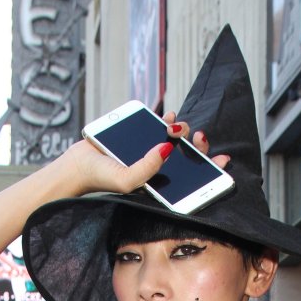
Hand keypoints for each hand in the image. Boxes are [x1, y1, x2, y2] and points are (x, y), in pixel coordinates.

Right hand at [61, 112, 230, 196]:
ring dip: (183, 131)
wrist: (78, 164)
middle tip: (199, 138)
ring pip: (175, 140)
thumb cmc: (102, 177)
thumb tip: (167, 148)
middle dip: (198, 147)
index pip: (191, 178)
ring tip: (180, 128)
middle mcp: (158, 167)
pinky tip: (170, 117)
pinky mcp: (139, 135)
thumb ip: (147, 168)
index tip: (223, 158)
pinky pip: (159, 125)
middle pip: (186, 156)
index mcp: (161, 183)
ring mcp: (149, 150)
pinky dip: (167, 119)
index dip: (210, 169)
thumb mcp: (127, 179)